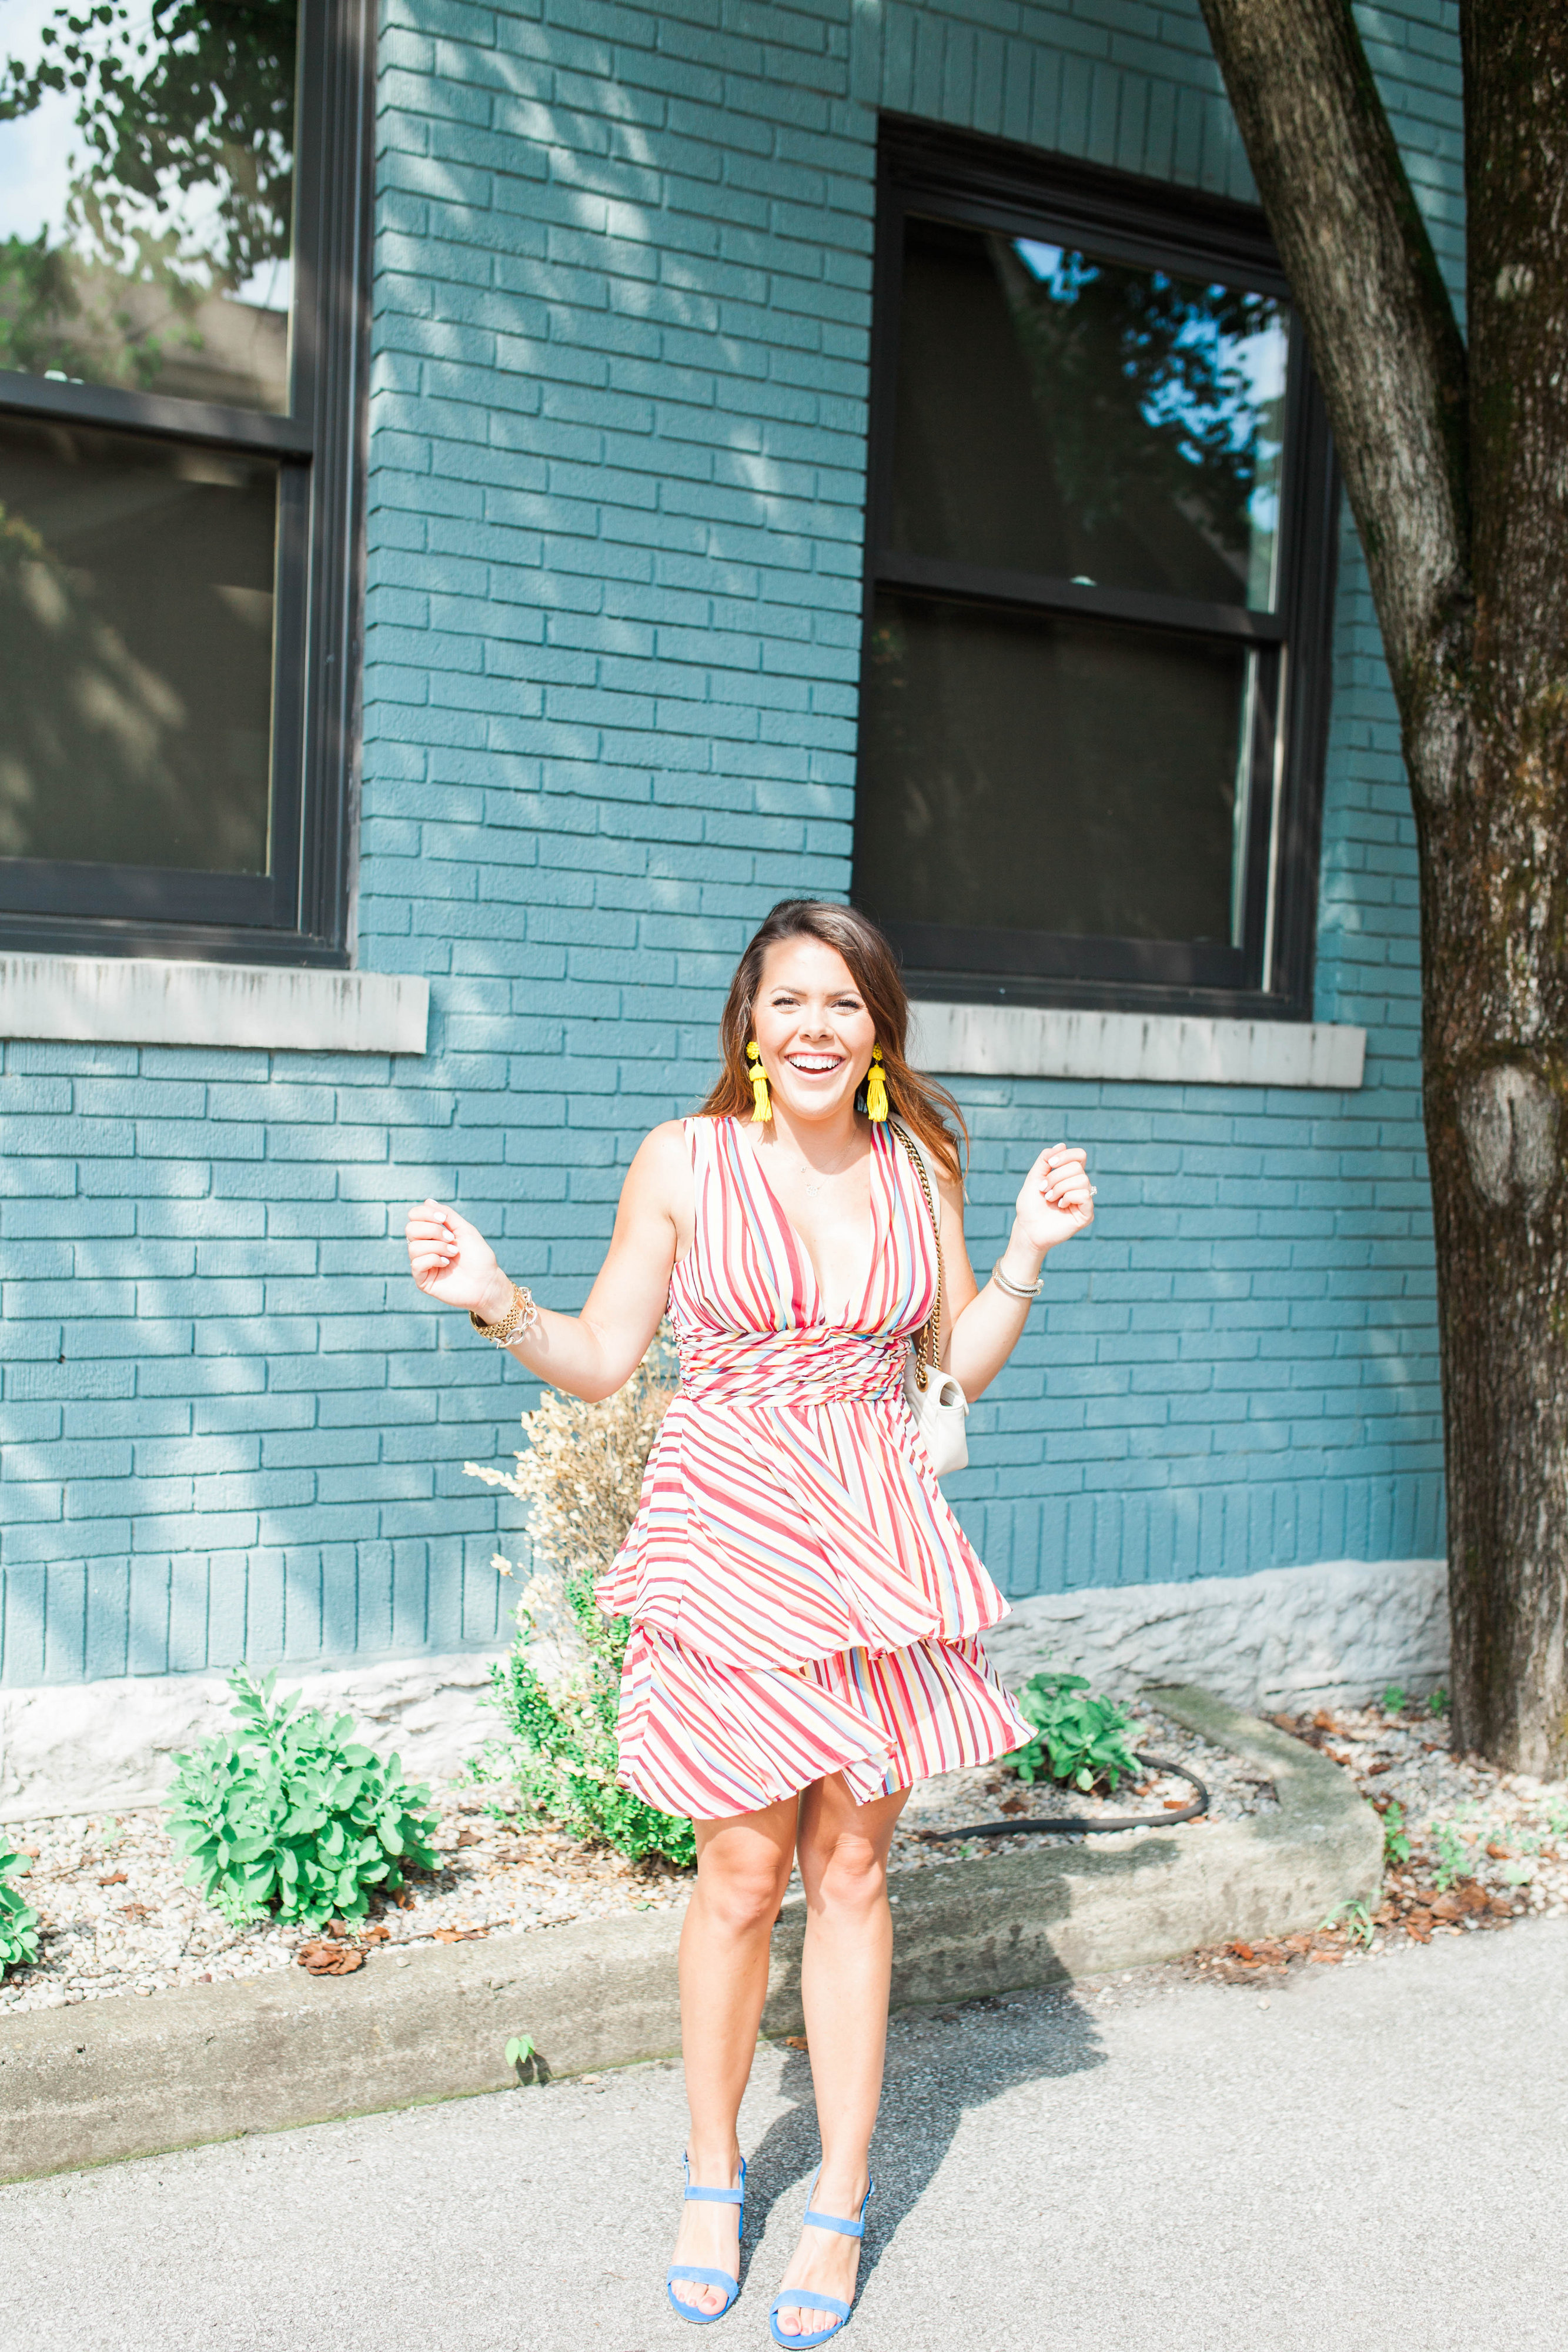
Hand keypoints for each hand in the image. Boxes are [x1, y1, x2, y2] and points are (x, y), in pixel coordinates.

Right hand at [405, 1199, 508, 1317]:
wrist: (487, 1282)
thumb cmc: (479, 1257)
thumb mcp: (465, 1230)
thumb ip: (447, 1215)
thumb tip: (427, 1201)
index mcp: (432, 1234)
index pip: (414, 1216)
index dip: (425, 1213)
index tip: (444, 1219)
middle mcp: (424, 1247)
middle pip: (410, 1229)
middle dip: (432, 1230)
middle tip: (451, 1238)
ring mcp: (422, 1263)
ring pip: (413, 1246)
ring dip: (437, 1247)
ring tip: (453, 1253)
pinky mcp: (422, 1280)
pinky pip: (416, 1263)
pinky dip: (433, 1260)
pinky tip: (446, 1264)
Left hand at [1008, 1144, 1095, 1263]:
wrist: (1027, 1229)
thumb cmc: (1030, 1205)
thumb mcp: (1034, 1177)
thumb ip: (1046, 1160)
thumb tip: (1062, 1144)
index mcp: (1069, 1176)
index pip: (1079, 1156)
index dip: (1066, 1155)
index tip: (1050, 1164)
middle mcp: (1079, 1186)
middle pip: (1078, 1167)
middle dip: (1056, 1176)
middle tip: (1044, 1189)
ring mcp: (1084, 1200)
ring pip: (1082, 1180)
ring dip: (1060, 1187)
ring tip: (1050, 1198)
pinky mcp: (1087, 1214)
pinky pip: (1084, 1195)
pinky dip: (1068, 1197)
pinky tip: (1060, 1206)